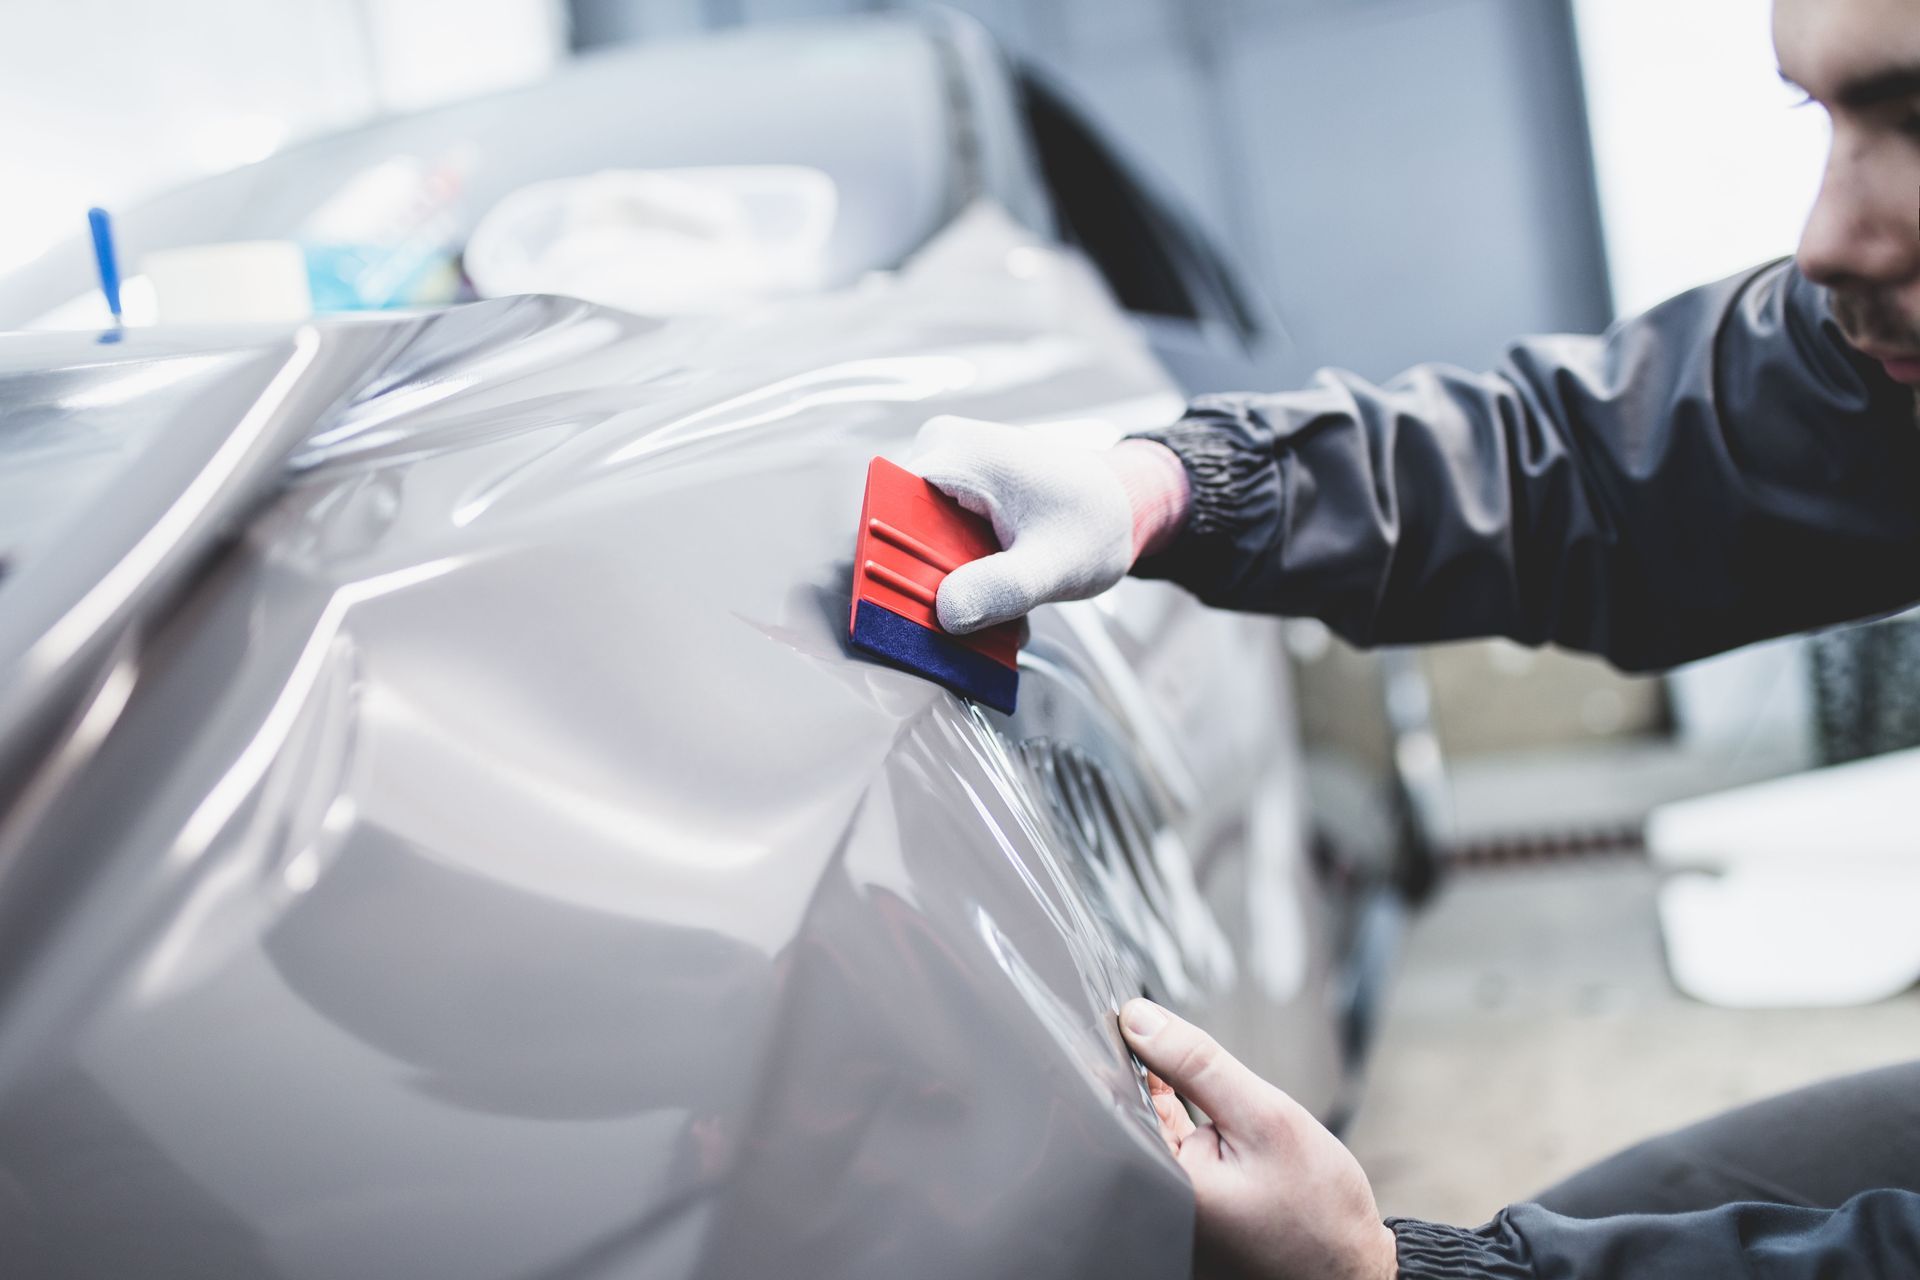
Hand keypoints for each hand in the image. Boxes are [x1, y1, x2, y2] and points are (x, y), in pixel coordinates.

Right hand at [908, 415, 1188, 633]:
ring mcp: (946, 474)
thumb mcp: (1054, 563)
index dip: (884, 564)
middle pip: (896, 534)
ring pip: (915, 547)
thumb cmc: (1097, 519)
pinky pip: (936, 545)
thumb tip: (948, 614)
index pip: (882, 510)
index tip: (908, 609)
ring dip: (948, 590)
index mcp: (954, 453)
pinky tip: (996, 597)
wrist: (1127, 502)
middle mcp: (940, 453)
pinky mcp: (955, 496)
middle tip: (966, 625)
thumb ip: (1002, 589)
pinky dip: (961, 579)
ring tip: (993, 613)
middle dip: (927, 587)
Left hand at [1121, 998, 1397, 1279]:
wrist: (1356, 1272)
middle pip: (1128, 1118)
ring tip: (1204, 1100)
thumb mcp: (1265, 1117)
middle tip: (1173, 1053)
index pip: (1115, 1103)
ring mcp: (1172, 1217)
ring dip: (1169, 1102)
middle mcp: (1158, 1208)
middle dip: (1146, 1077)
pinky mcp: (1189, 1217)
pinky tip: (1206, 1117)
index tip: (1134, 1019)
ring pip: (1153, 1134)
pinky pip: (1172, 1157)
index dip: (1121, 1052)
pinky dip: (1185, 1129)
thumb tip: (1141, 1020)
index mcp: (1165, 1187)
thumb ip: (1199, 1065)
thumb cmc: (1320, 1210)